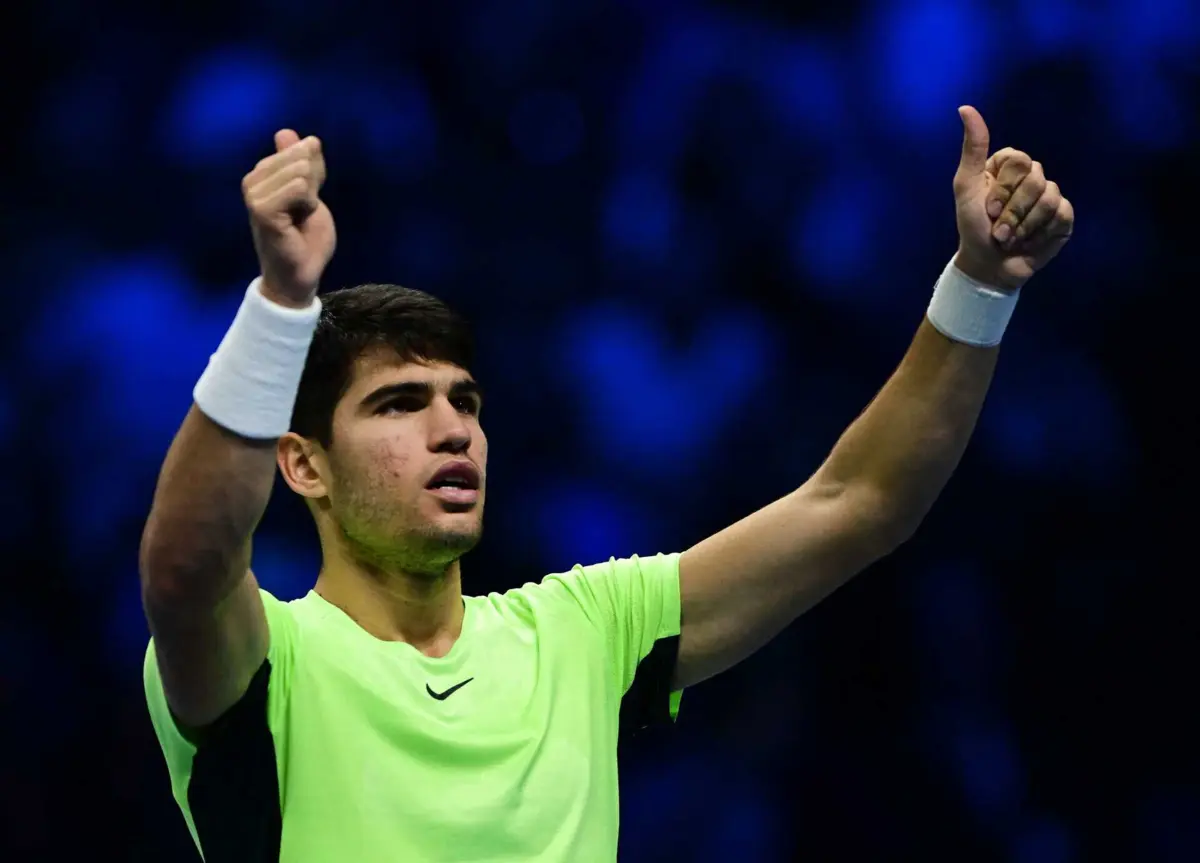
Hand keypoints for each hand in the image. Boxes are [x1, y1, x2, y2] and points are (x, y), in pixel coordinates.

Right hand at [242, 129, 336, 307]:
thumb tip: (287, 131)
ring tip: (298, 219)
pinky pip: (297, 187)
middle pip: (302, 157)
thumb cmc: (305, 238)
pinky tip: (297, 223)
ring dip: (310, 198)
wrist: (300, 273)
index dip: (316, 175)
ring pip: (301, 171)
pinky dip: (307, 204)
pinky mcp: (261, 209)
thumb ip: (302, 163)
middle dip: (314, 185)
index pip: (302, 150)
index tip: (307, 202)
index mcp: (262, 174)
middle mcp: (252, 180)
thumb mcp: (310, 193)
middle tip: (303, 213)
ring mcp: (254, 194)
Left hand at [951, 106, 1073, 290]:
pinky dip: (1041, 233)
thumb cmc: (973, 227)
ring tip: (1010, 239)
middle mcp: (1032, 177)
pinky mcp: (1064, 217)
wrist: (988, 265)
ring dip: (1024, 226)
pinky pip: (1062, 214)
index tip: (987, 208)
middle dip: (1012, 212)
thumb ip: (972, 148)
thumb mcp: (966, 186)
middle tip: (998, 229)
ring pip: (1049, 199)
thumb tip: (965, 108)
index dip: (1004, 188)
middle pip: (1036, 180)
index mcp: (1009, 166)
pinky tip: (1029, 241)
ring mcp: (1050, 196)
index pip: (1019, 160)